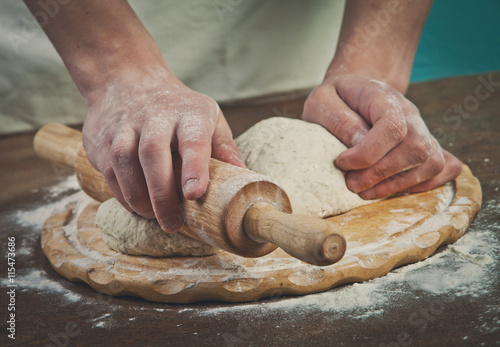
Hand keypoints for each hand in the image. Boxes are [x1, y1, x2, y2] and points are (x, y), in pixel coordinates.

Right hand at [82, 66, 243, 231]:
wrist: (126, 80)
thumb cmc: (178, 109)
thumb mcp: (208, 117)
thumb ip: (224, 147)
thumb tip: (242, 176)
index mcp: (188, 113)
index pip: (193, 139)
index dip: (194, 167)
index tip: (195, 193)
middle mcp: (154, 116)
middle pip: (152, 153)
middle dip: (161, 193)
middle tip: (172, 223)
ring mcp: (124, 126)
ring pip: (123, 161)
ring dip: (137, 196)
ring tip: (153, 217)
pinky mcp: (102, 139)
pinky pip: (108, 170)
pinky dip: (121, 193)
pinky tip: (136, 205)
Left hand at [302, 74, 461, 198]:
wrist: (353, 93)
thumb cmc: (335, 100)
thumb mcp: (322, 102)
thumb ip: (338, 120)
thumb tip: (358, 145)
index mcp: (384, 97)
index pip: (392, 127)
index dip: (368, 153)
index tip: (342, 162)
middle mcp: (410, 114)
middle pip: (416, 148)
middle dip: (381, 174)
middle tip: (351, 184)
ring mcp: (422, 130)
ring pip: (431, 162)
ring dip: (397, 185)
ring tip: (365, 191)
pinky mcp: (428, 146)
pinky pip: (446, 167)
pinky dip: (425, 184)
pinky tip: (393, 188)